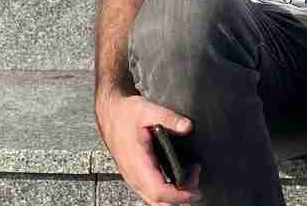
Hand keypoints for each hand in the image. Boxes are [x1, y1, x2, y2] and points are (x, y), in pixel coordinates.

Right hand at [96, 90, 201, 204]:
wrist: (110, 112)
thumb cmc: (125, 113)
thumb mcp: (148, 110)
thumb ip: (169, 118)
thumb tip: (187, 127)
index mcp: (137, 163)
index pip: (158, 191)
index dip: (178, 196)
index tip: (195, 190)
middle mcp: (133, 175)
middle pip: (158, 202)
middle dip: (180, 199)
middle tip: (196, 181)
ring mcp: (133, 177)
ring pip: (154, 199)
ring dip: (174, 196)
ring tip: (190, 177)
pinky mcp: (135, 175)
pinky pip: (151, 192)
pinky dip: (167, 192)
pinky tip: (179, 178)